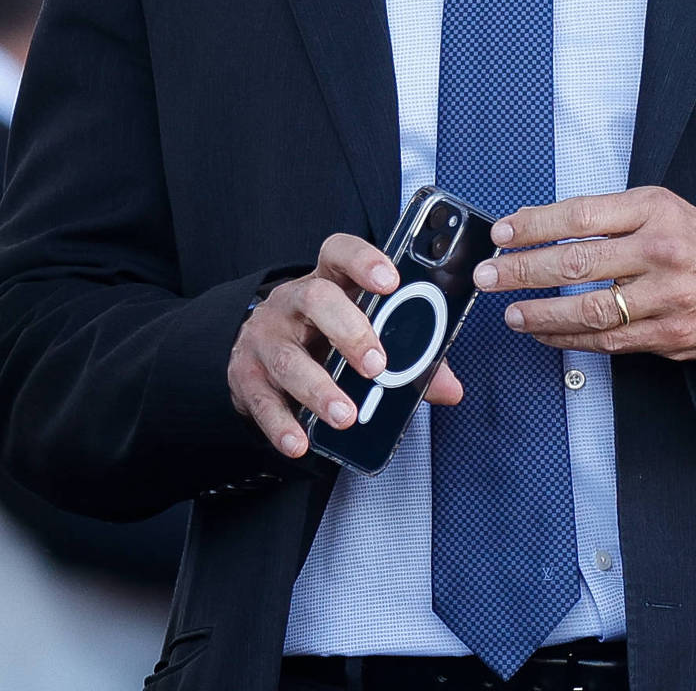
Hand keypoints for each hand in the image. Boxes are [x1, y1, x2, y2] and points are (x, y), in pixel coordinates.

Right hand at [228, 233, 464, 458]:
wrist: (252, 352)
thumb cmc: (321, 339)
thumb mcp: (360, 333)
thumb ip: (409, 355)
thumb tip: (449, 388)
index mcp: (327, 282)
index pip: (339, 253)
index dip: (363, 262)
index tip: (391, 281)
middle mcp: (292, 303)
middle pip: (314, 299)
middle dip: (349, 331)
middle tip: (376, 365)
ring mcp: (265, 338)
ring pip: (289, 358)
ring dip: (319, 388)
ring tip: (346, 416)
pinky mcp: (246, 376)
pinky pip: (262, 400)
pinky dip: (282, 424)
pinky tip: (300, 442)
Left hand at [475, 187, 695, 360]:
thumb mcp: (659, 208)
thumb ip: (604, 216)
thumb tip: (535, 224)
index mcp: (654, 211)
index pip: (580, 216)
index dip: (534, 225)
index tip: (502, 234)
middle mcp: (660, 252)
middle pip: (576, 263)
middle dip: (522, 270)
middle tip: (490, 276)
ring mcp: (666, 297)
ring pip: (588, 310)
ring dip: (540, 313)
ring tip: (511, 312)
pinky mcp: (670, 335)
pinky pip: (608, 341)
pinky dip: (569, 339)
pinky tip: (545, 332)